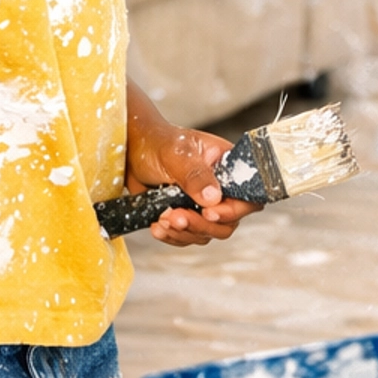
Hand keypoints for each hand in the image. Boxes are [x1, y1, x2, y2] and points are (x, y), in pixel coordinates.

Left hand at [124, 100, 254, 246]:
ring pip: (207, 232)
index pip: (246, 195)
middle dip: (201, 225)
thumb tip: (213, 198)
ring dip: (184, 232)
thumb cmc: (156, 142)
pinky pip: (188, 236)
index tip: (208, 212)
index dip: (233, 210)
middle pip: (228, 222)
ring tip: (163, 218)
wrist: (131, 152)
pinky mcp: (186, 214)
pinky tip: (158, 225)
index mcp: (227, 165)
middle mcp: (220, 187)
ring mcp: (203, 203)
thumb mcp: (176, 154)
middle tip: (177, 217)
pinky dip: (173, 236)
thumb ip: (195, 174)